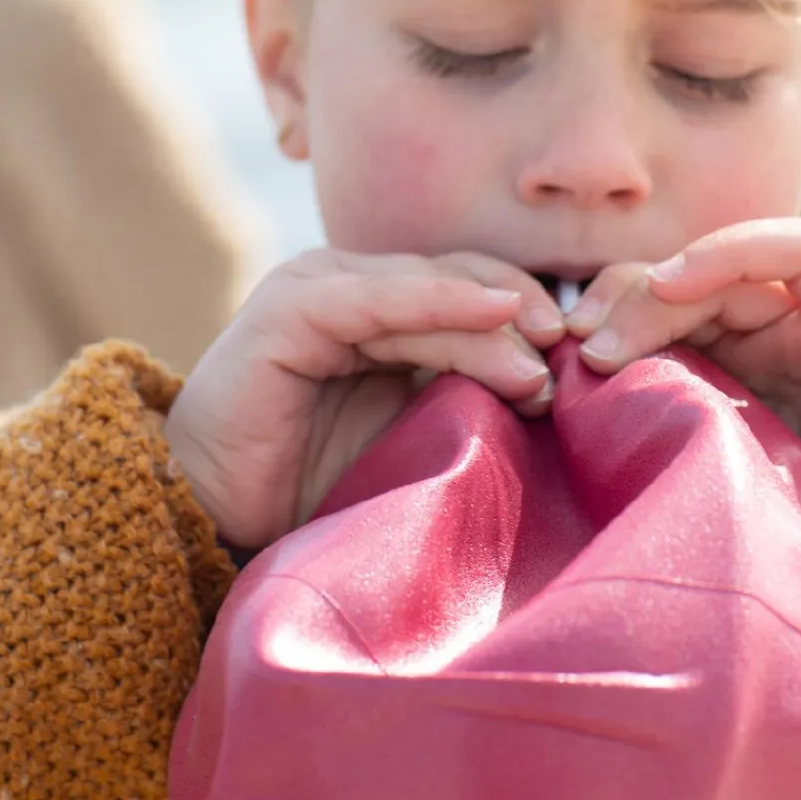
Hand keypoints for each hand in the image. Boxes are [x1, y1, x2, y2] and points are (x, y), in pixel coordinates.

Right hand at [166, 250, 563, 546]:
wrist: (221, 519)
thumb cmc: (320, 486)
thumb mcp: (413, 432)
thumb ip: (466, 397)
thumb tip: (554, 389)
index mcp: (384, 311)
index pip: (473, 292)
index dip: (528, 313)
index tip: (580, 354)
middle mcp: (356, 288)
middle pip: (460, 280)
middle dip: (522, 313)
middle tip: (570, 354)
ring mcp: (321, 289)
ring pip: (428, 289)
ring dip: (491, 320)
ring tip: (540, 361)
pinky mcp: (292, 308)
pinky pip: (376, 298)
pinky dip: (436, 302)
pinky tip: (493, 312)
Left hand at [566, 219, 800, 483]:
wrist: (797, 564)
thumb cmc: (729, 492)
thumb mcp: (672, 427)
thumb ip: (640, 378)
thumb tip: (580, 350)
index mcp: (732, 334)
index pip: (678, 280)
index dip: (622, 292)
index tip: (576, 338)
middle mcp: (788, 323)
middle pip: (727, 266)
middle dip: (653, 292)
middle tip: (601, 346)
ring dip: (725, 256)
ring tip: (670, 286)